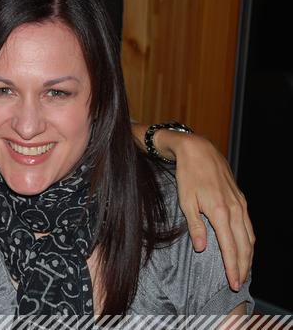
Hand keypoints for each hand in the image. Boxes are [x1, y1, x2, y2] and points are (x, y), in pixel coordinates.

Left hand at [160, 131, 254, 290]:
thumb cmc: (188, 175)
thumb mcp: (186, 201)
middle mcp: (235, 209)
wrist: (198, 150)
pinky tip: (246, 246)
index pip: (230, 247)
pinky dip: (249, 239)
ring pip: (250, 236)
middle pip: (244, 245)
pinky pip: (249, 224)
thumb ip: (196, 226)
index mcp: (220, 212)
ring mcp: (240, 204)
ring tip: (244, 270)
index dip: (233, 267)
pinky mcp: (241, 198)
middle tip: (239, 283)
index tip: (234, 283)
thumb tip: (201, 249)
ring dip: (248, 255)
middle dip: (243, 266)